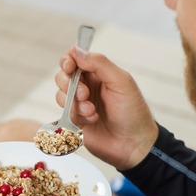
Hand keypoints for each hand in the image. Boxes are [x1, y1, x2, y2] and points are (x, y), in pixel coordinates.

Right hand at [56, 46, 158, 169]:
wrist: (133, 144)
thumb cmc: (133, 112)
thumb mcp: (121, 82)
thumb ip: (100, 64)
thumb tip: (77, 51)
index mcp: (99, 73)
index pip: (75, 57)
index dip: (68, 59)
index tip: (69, 66)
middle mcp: (88, 86)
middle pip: (63, 75)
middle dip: (69, 83)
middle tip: (85, 94)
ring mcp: (80, 104)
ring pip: (61, 94)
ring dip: (75, 102)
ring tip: (92, 111)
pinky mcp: (75, 120)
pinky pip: (64, 112)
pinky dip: (77, 115)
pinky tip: (92, 120)